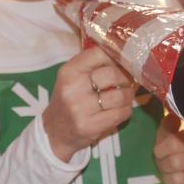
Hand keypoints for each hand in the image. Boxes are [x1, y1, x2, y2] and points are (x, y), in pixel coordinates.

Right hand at [42, 46, 134, 161]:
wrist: (55, 130)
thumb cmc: (69, 98)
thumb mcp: (73, 77)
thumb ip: (93, 64)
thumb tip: (124, 53)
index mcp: (69, 71)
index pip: (99, 53)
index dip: (116, 56)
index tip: (122, 60)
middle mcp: (72, 88)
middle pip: (113, 74)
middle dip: (126, 77)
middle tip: (127, 80)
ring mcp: (81, 109)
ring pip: (120, 95)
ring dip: (128, 95)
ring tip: (124, 95)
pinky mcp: (91, 126)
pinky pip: (121, 113)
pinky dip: (126, 109)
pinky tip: (120, 108)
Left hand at [154, 112, 183, 183]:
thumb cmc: (183, 156)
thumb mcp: (174, 139)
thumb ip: (168, 128)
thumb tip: (170, 117)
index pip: (175, 140)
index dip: (161, 148)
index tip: (159, 152)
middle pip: (174, 161)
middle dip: (163, 165)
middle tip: (164, 165)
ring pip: (177, 178)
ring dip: (169, 179)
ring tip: (173, 176)